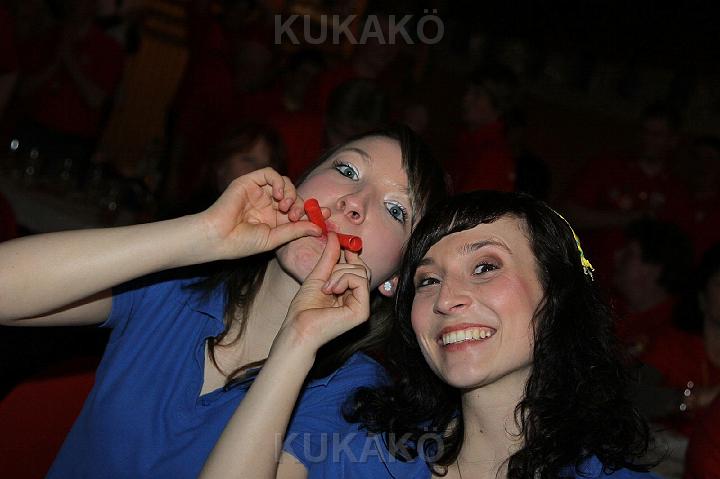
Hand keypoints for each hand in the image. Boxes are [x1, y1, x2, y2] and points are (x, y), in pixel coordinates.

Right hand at [200, 167, 323, 259]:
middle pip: (294, 195)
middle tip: (295, 215)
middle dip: (300, 204)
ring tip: (285, 207)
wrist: (218, 238)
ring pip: (284, 183)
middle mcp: (267, 204)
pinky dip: (278, 181)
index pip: (299, 210)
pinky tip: (278, 195)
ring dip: (291, 193)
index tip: (328, 215)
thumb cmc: (242, 243)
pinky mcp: (249, 182)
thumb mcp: (275, 238)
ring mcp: (258, 192)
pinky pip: (269, 173)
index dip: (313, 211)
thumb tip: (320, 228)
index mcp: (274, 219)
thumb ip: (296, 230)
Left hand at [273, 233, 370, 356]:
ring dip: (340, 274)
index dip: (352, 256)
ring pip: (361, 272)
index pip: (359, 268)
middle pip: (362, 269)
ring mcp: (362, 307)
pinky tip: (331, 290)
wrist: (298, 327)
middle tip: (326, 278)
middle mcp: (358, 300)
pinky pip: (360, 281)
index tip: (342, 248)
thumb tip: (334, 236)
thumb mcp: (318, 276)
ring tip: (326, 288)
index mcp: (349, 294)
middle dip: (342, 266)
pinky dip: (343, 279)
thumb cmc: (304, 308)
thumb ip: (329, 257)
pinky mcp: (362, 312)